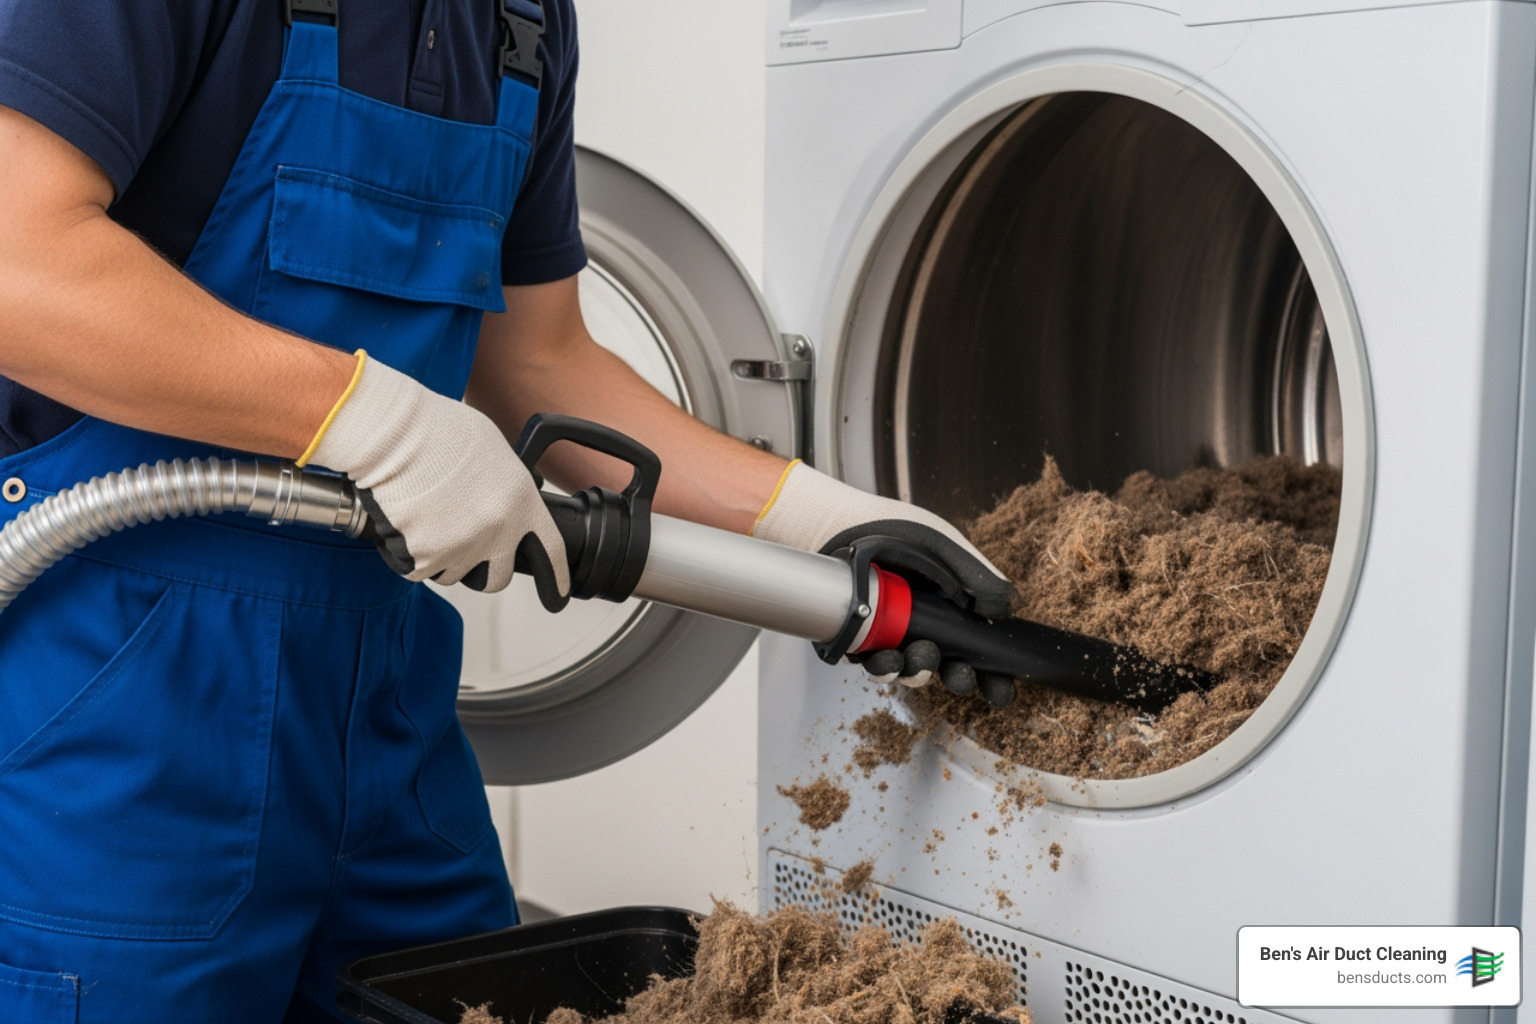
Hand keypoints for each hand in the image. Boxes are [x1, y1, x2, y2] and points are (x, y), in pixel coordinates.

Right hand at [307, 353, 569, 601]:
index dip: (556, 578)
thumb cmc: (438, 432)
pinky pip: (417, 570)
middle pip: (497, 577)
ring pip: (453, 574)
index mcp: (521, 503)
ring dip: (441, 558)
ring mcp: (462, 549)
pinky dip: (409, 555)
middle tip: (465, 549)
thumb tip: (504, 499)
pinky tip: (406, 523)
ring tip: (427, 519)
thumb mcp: (493, 451)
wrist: (395, 436)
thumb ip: (506, 485)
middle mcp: (497, 533)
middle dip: (484, 571)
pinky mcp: (425, 559)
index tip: (558, 595)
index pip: (551, 551)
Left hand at [752, 461, 1017, 705]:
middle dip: (956, 678)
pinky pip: (872, 664)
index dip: (989, 672)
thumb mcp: (945, 547)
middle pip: (945, 666)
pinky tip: (885, 658)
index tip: (1000, 691)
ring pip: (908, 670)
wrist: (841, 523)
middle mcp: (922, 625)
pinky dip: (881, 667)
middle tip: (959, 677)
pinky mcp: (858, 640)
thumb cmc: (894, 529)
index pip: (975, 647)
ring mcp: (890, 636)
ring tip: (917, 661)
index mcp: (949, 607)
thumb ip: (978, 577)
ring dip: (916, 673)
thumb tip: (1007, 609)